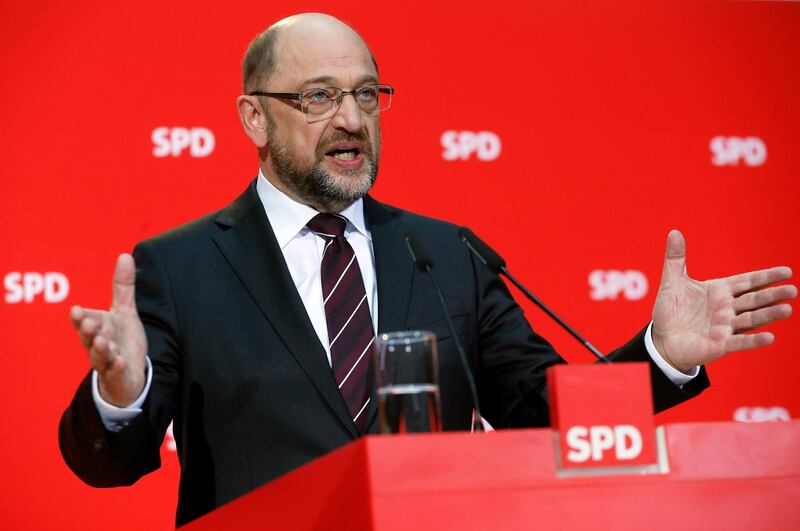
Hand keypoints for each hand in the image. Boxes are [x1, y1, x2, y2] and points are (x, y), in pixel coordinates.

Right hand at [70, 254, 146, 406]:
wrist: (129, 372)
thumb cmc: (122, 340)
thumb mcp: (125, 311)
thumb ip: (123, 286)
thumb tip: (125, 255)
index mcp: (97, 328)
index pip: (84, 321)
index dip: (80, 317)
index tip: (77, 310)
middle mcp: (97, 345)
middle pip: (88, 338)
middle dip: (87, 331)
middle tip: (88, 323)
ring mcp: (106, 362)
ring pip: (99, 356)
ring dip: (99, 349)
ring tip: (101, 342)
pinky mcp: (117, 375)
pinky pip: (115, 372)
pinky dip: (116, 367)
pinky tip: (120, 362)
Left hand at [652, 230, 795, 372]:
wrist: (662, 339)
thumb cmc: (670, 310)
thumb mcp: (673, 282)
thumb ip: (676, 258)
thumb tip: (674, 232)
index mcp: (720, 291)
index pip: (748, 281)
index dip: (766, 277)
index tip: (787, 271)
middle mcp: (728, 308)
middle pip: (754, 299)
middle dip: (773, 294)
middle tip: (792, 290)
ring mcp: (726, 327)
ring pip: (752, 319)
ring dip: (769, 315)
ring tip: (787, 310)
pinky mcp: (720, 345)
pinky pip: (740, 341)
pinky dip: (754, 340)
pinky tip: (769, 337)